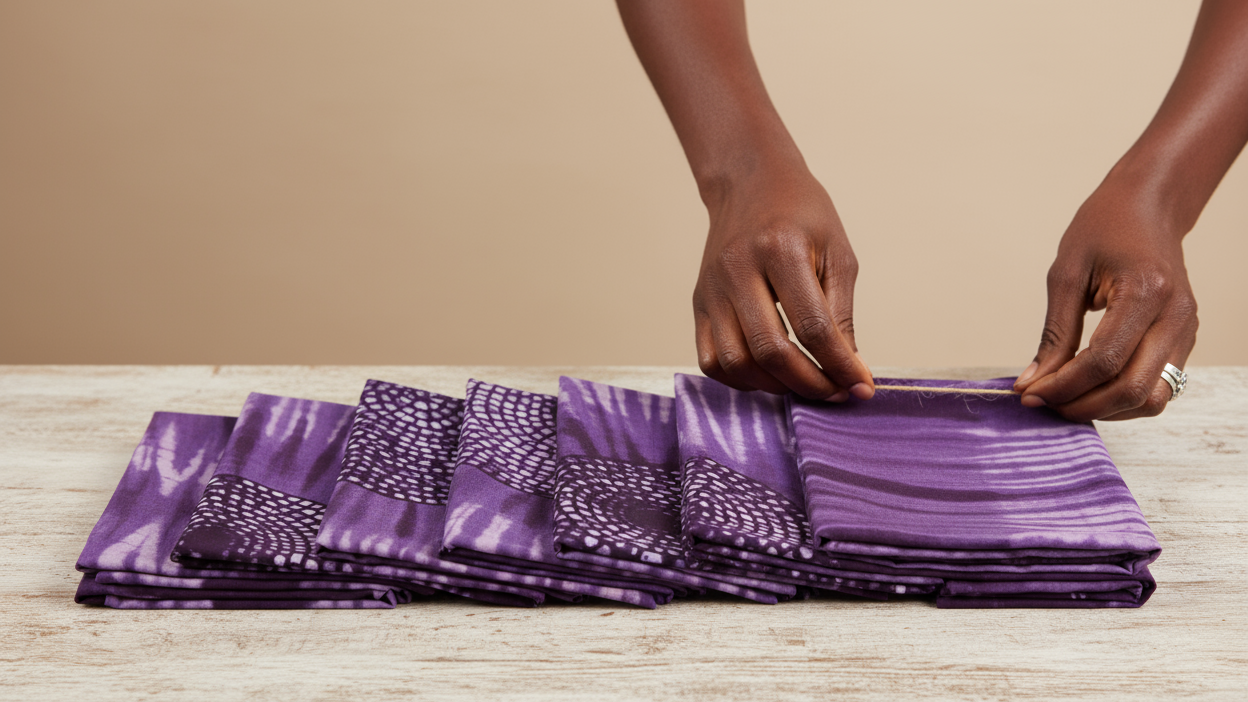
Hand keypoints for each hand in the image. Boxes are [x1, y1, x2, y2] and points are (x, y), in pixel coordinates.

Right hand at [693, 162, 873, 399]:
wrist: (750, 184)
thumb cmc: (801, 215)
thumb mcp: (837, 253)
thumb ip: (841, 314)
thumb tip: (850, 371)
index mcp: (781, 249)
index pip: (812, 326)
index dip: (839, 365)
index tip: (860, 386)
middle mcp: (738, 269)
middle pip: (770, 350)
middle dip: (809, 383)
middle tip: (835, 391)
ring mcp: (712, 289)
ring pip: (736, 362)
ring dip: (775, 386)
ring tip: (804, 383)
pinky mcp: (698, 303)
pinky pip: (711, 360)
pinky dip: (741, 379)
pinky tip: (769, 374)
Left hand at [1014, 179, 1197, 420]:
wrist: (1148, 208)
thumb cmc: (1104, 229)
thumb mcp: (1066, 274)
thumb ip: (1053, 334)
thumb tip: (1032, 382)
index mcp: (1146, 292)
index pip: (1105, 361)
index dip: (1063, 386)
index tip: (1029, 395)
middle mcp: (1176, 316)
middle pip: (1133, 389)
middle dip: (1082, 406)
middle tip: (1043, 402)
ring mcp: (1186, 331)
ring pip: (1151, 398)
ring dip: (1104, 409)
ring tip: (1063, 397)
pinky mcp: (1185, 340)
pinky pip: (1157, 387)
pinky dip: (1121, 398)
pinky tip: (1087, 388)